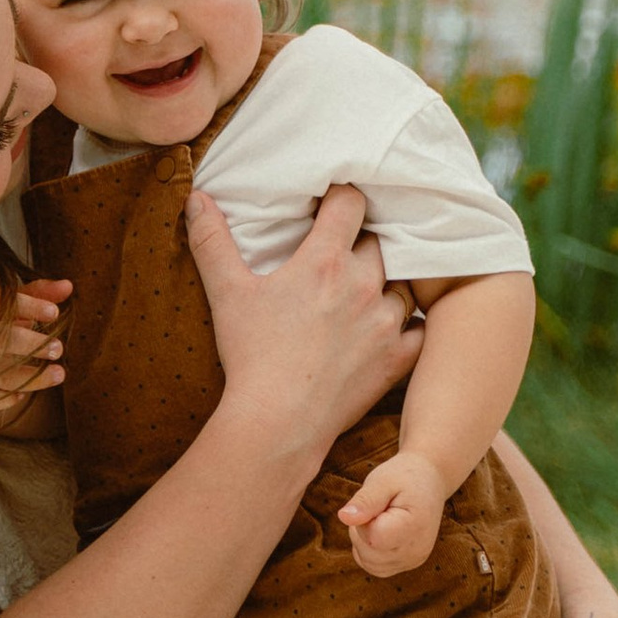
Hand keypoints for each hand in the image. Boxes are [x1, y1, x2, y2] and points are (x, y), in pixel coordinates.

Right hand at [0, 278, 69, 433]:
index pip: (3, 302)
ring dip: (30, 376)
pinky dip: (4, 398)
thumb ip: (41, 294)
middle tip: (59, 348)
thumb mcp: (18, 304)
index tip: (55, 313)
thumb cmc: (1, 323)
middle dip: (30, 344)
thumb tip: (68, 285)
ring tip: (59, 374)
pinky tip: (23, 394)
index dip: (29, 307)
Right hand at [185, 184, 420, 473]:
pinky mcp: (397, 358)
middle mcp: (363, 284)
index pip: (350, 203)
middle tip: (343, 253)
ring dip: (387, 284)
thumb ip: (212, 240)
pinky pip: (421, 329)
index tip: (332, 205)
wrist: (278, 420)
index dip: (342, 199)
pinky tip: (393, 329)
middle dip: (362, 242)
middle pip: (378, 242)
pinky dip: (411, 326)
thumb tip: (196, 196)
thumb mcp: (226, 292)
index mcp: (324, 260)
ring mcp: (385, 322)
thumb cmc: (251, 355)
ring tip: (365, 293)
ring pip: (403, 284)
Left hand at [335, 447, 446, 577]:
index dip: (364, 520)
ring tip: (380, 517)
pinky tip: (380, 530)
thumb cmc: (405, 476)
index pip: (373, 538)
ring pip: (370, 563)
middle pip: (369, 554)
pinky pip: (376, 566)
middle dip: (362, 530)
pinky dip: (369, 551)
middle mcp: (417, 550)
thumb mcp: (383, 480)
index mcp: (415, 527)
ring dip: (364, 541)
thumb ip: (364, 500)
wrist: (429, 479)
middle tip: (378, 507)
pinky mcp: (408, 564)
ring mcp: (414, 560)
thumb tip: (343, 517)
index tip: (377, 502)